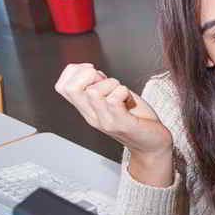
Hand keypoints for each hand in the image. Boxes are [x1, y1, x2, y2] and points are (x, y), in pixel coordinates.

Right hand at [54, 63, 172, 157]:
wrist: (153, 145)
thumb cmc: (136, 118)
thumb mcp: (113, 97)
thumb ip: (100, 84)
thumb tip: (90, 70)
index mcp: (87, 109)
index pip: (61, 87)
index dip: (73, 71)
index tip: (93, 70)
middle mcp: (91, 116)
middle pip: (71, 88)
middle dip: (87, 73)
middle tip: (104, 78)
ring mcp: (105, 121)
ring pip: (93, 92)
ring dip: (110, 83)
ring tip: (121, 91)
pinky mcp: (121, 124)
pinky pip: (113, 100)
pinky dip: (122, 92)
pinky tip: (128, 98)